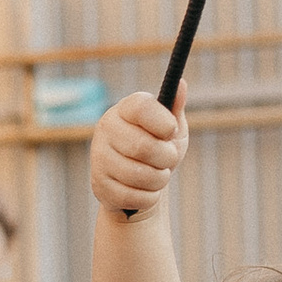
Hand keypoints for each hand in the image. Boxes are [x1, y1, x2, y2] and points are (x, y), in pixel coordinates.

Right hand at [88, 88, 186, 219]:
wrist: (139, 184)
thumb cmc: (157, 149)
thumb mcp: (170, 128)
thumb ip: (174, 108)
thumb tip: (181, 84)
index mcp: (125, 109)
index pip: (141, 108)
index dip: (162, 122)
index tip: (171, 131)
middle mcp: (106, 129)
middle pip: (143, 146)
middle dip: (166, 157)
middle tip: (169, 159)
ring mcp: (99, 158)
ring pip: (139, 174)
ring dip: (160, 179)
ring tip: (159, 175)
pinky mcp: (99, 185)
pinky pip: (133, 196)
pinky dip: (149, 197)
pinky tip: (146, 190)